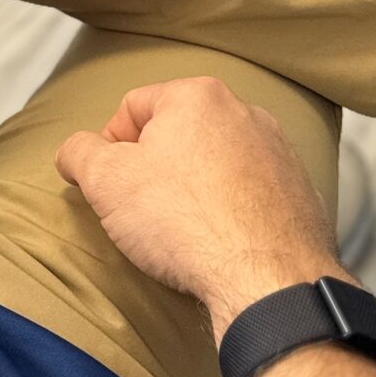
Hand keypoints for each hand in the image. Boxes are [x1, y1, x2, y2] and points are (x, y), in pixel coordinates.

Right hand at [55, 76, 343, 339]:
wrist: (266, 279)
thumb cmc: (185, 222)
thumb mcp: (105, 182)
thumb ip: (79, 153)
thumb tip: (75, 151)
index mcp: (197, 96)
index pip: (133, 107)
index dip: (109, 147)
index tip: (110, 187)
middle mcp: (245, 112)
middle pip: (178, 132)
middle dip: (155, 167)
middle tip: (142, 209)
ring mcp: (278, 152)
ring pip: (216, 161)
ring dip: (194, 188)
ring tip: (183, 230)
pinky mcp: (300, 191)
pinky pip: (250, 191)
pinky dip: (230, 209)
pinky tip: (219, 241)